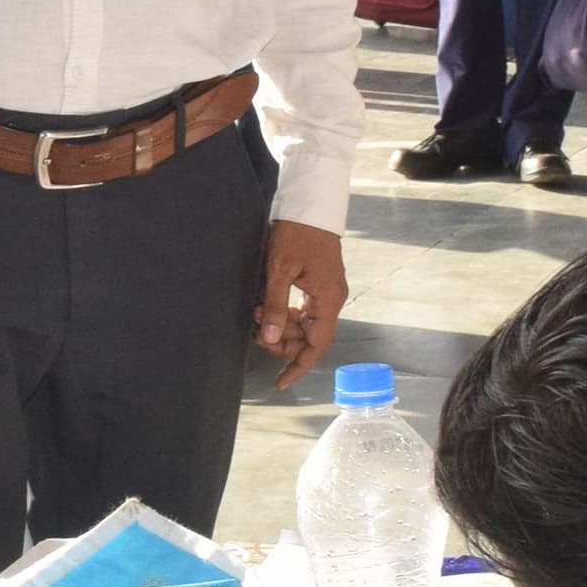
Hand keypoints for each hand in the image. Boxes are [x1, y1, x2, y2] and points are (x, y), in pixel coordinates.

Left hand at [255, 219, 346, 387]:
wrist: (310, 204)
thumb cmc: (297, 232)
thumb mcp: (279, 270)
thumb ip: (274, 306)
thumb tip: (269, 338)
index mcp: (328, 300)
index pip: (316, 346)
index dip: (298, 367)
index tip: (280, 382)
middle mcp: (331, 300)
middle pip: (307, 337)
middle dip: (280, 338)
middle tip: (255, 323)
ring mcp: (325, 293)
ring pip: (301, 324)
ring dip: (278, 323)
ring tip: (256, 309)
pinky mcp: (316, 284)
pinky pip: (300, 310)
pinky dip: (282, 312)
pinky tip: (265, 304)